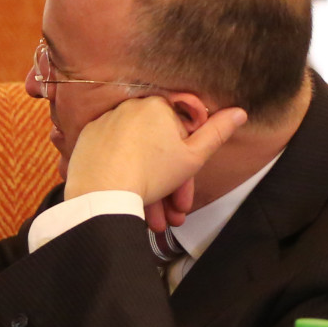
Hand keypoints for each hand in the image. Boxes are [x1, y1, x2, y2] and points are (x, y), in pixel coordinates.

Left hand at [63, 96, 247, 227]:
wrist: (101, 194)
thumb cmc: (151, 173)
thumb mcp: (194, 156)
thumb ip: (217, 132)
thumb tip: (240, 112)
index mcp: (158, 105)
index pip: (182, 133)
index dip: (188, 166)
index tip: (187, 192)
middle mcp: (130, 108)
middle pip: (157, 149)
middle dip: (170, 186)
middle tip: (174, 214)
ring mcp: (105, 123)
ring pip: (136, 157)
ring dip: (150, 190)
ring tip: (155, 221)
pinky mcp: (88, 140)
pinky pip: (113, 157)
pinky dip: (123, 177)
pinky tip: (130, 203)